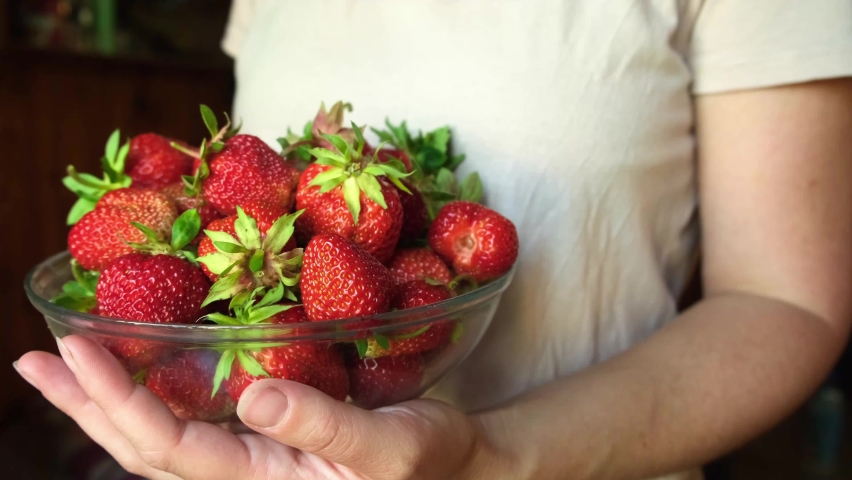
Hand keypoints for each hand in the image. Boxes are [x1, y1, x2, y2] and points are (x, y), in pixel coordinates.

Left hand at [14, 335, 510, 479]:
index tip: (75, 350)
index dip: (118, 403)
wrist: (454, 466)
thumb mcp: (387, 446)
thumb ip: (324, 427)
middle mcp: (244, 479)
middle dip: (86, 408)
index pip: (171, 450)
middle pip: (143, 452)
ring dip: (105, 405)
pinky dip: (151, 399)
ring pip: (158, 441)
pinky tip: (137, 375)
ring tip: (59, 369)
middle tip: (33, 361)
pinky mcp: (262, 446)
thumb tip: (253, 396)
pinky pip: (189, 427)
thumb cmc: (427, 460)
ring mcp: (249, 465)